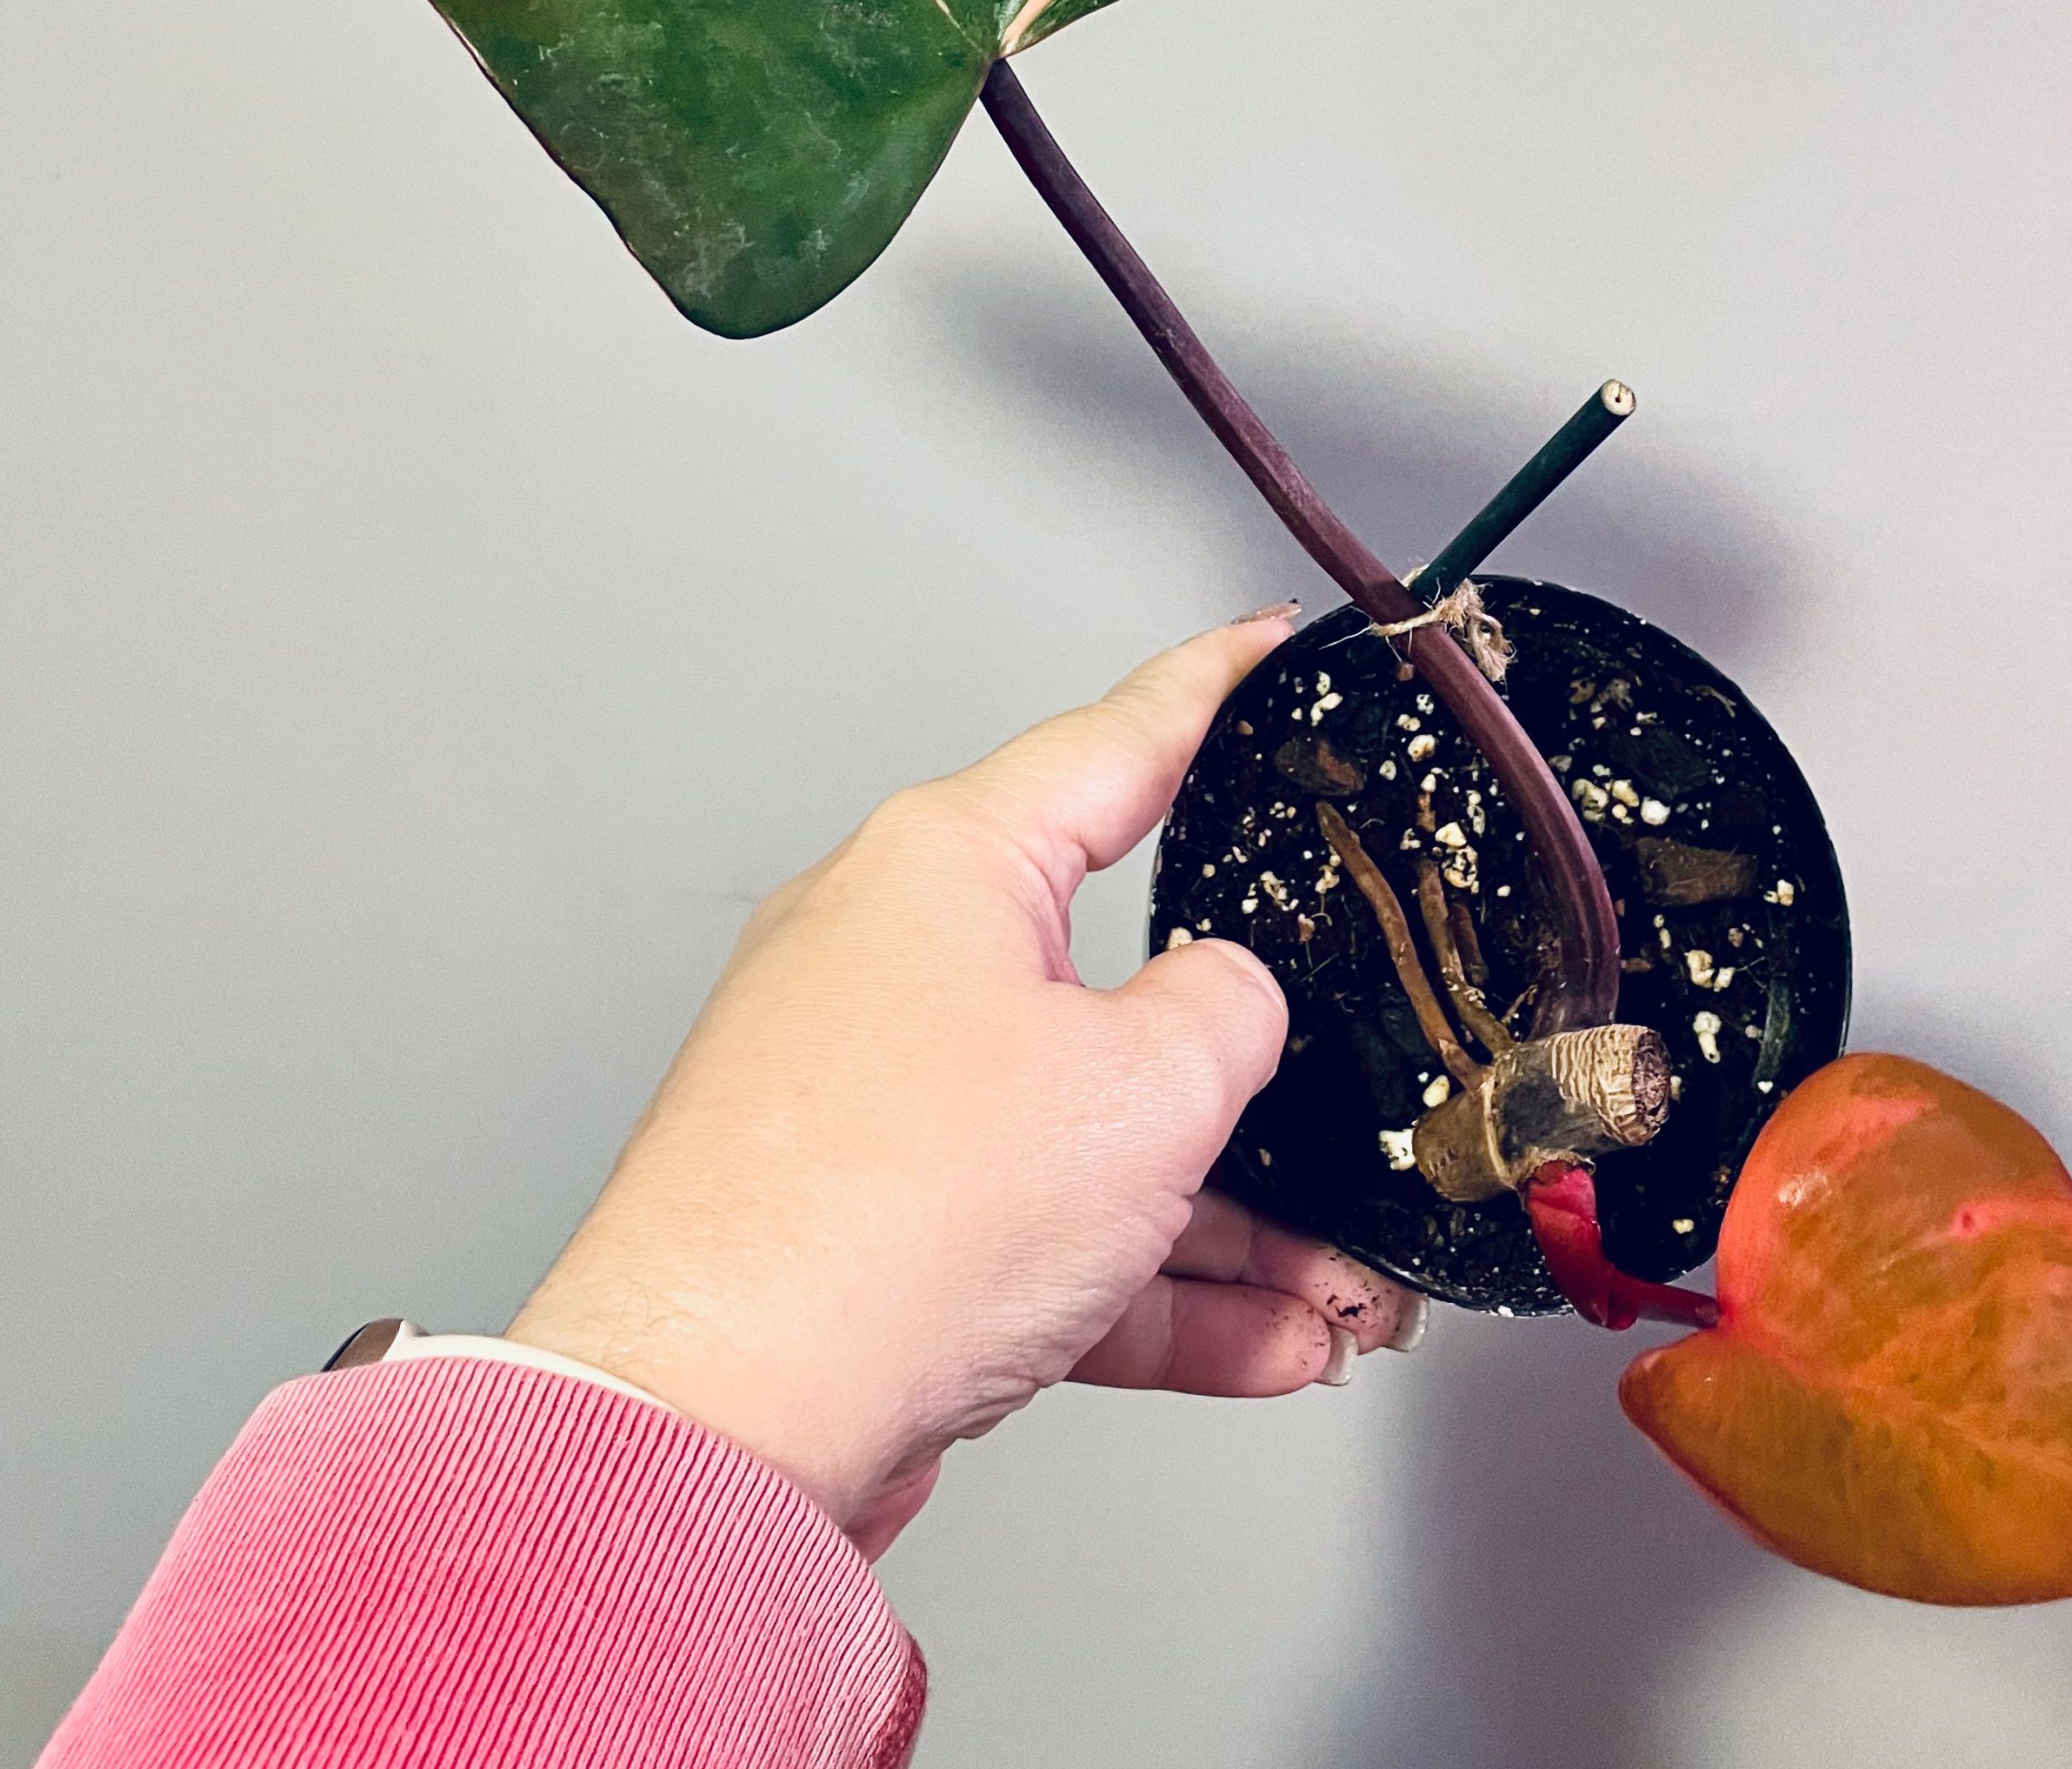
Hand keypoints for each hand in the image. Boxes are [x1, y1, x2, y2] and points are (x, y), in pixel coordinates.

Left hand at [509, 609, 1423, 1555]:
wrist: (716, 1425)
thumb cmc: (886, 1220)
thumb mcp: (1148, 1088)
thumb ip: (1227, 1014)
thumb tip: (1220, 1011)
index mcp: (947, 863)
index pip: (1117, 739)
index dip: (1213, 688)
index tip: (1261, 646)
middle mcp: (893, 955)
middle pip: (1118, 981)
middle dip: (1254, 1080)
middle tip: (1355, 1112)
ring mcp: (871, 1092)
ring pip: (1089, 1125)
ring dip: (1225, 1215)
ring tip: (1337, 1291)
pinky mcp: (866, 1218)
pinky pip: (1038, 1224)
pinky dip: (1147, 1281)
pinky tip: (1261, 1343)